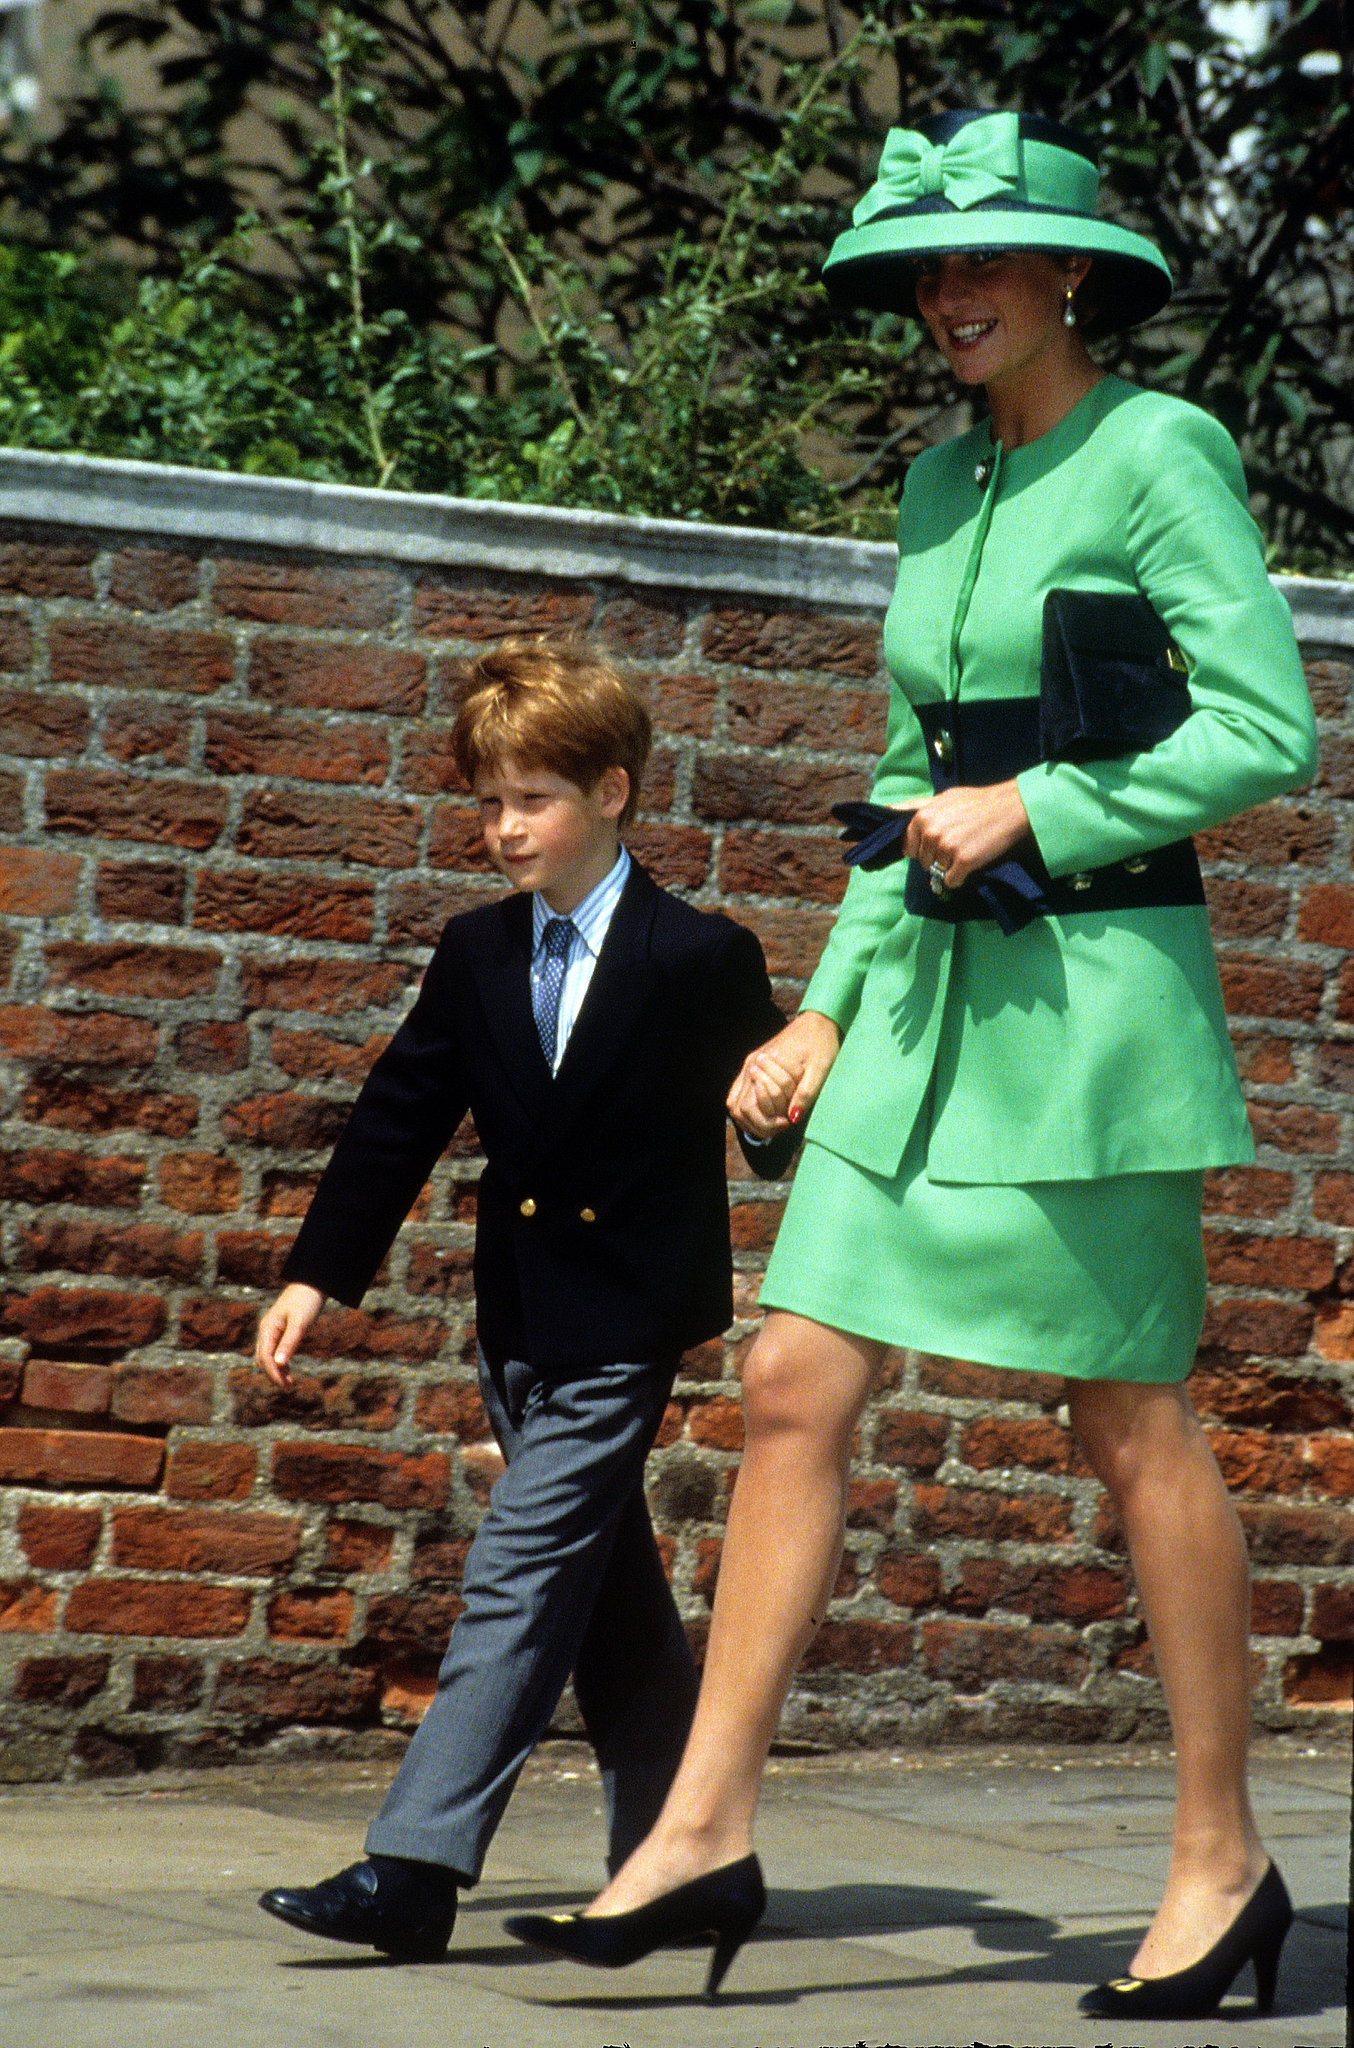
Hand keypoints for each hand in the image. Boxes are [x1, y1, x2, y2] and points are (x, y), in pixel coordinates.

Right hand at [255, 1283, 323, 1389]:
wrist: (312, 1283)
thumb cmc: (306, 1302)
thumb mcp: (300, 1323)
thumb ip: (289, 1343)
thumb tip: (279, 1364)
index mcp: (267, 1328)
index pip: (266, 1357)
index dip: (274, 1374)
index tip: (285, 1387)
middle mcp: (266, 1330)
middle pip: (263, 1359)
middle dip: (273, 1374)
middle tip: (288, 1388)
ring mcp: (271, 1330)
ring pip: (267, 1356)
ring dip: (275, 1370)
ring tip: (289, 1383)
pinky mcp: (279, 1330)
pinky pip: (273, 1350)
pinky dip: (279, 1362)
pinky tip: (288, 1370)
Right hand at [727, 1010, 841, 1138]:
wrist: (818, 1023)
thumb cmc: (821, 1044)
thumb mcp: (820, 1070)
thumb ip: (805, 1094)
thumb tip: (792, 1118)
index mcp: (764, 1063)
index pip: (752, 1105)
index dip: (768, 1121)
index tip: (788, 1122)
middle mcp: (751, 1066)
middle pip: (740, 1108)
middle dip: (761, 1123)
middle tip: (783, 1125)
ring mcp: (749, 1067)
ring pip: (735, 1105)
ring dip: (752, 1121)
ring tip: (774, 1124)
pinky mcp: (752, 1069)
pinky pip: (738, 1096)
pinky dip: (748, 1112)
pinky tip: (764, 1117)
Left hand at [903, 779, 1030, 889]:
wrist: (1009, 807)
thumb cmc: (975, 802)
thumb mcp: (941, 798)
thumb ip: (914, 807)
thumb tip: (887, 809)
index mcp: (921, 817)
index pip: (909, 848)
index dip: (923, 848)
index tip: (940, 841)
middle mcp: (930, 832)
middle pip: (924, 862)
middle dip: (937, 858)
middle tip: (958, 843)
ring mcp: (946, 847)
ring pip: (937, 872)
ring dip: (950, 867)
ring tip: (967, 848)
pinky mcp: (962, 861)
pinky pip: (951, 881)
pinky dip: (960, 877)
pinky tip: (972, 861)